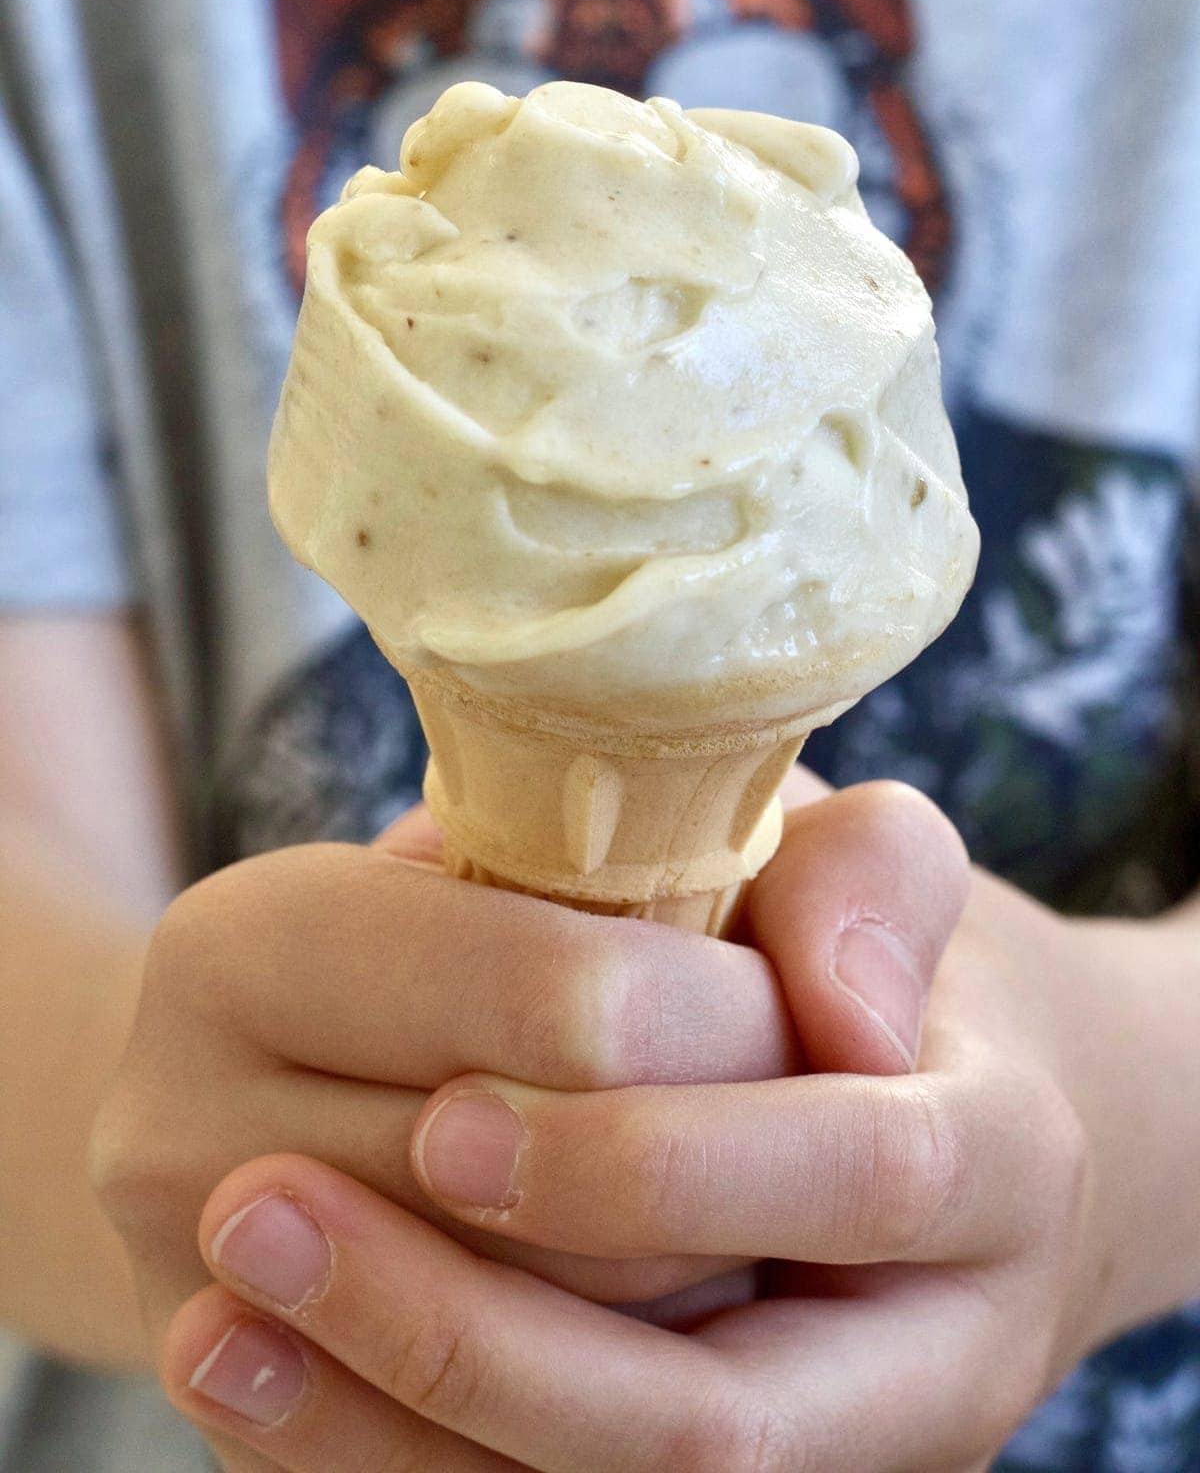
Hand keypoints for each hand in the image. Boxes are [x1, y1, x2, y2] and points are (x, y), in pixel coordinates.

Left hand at [154, 784, 1199, 1471]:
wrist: (945, 1134)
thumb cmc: (887, 976)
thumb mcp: (889, 880)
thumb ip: (868, 881)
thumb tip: (828, 1010)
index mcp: (1008, 1162)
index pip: (857, 1176)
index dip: (659, 1161)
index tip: (447, 1110)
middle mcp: (942, 1360)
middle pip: (712, 1424)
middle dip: (475, 1337)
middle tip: (252, 1208)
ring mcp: (831, 1455)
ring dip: (393, 1430)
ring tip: (211, 1314)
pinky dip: (383, 1471)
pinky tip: (240, 1372)